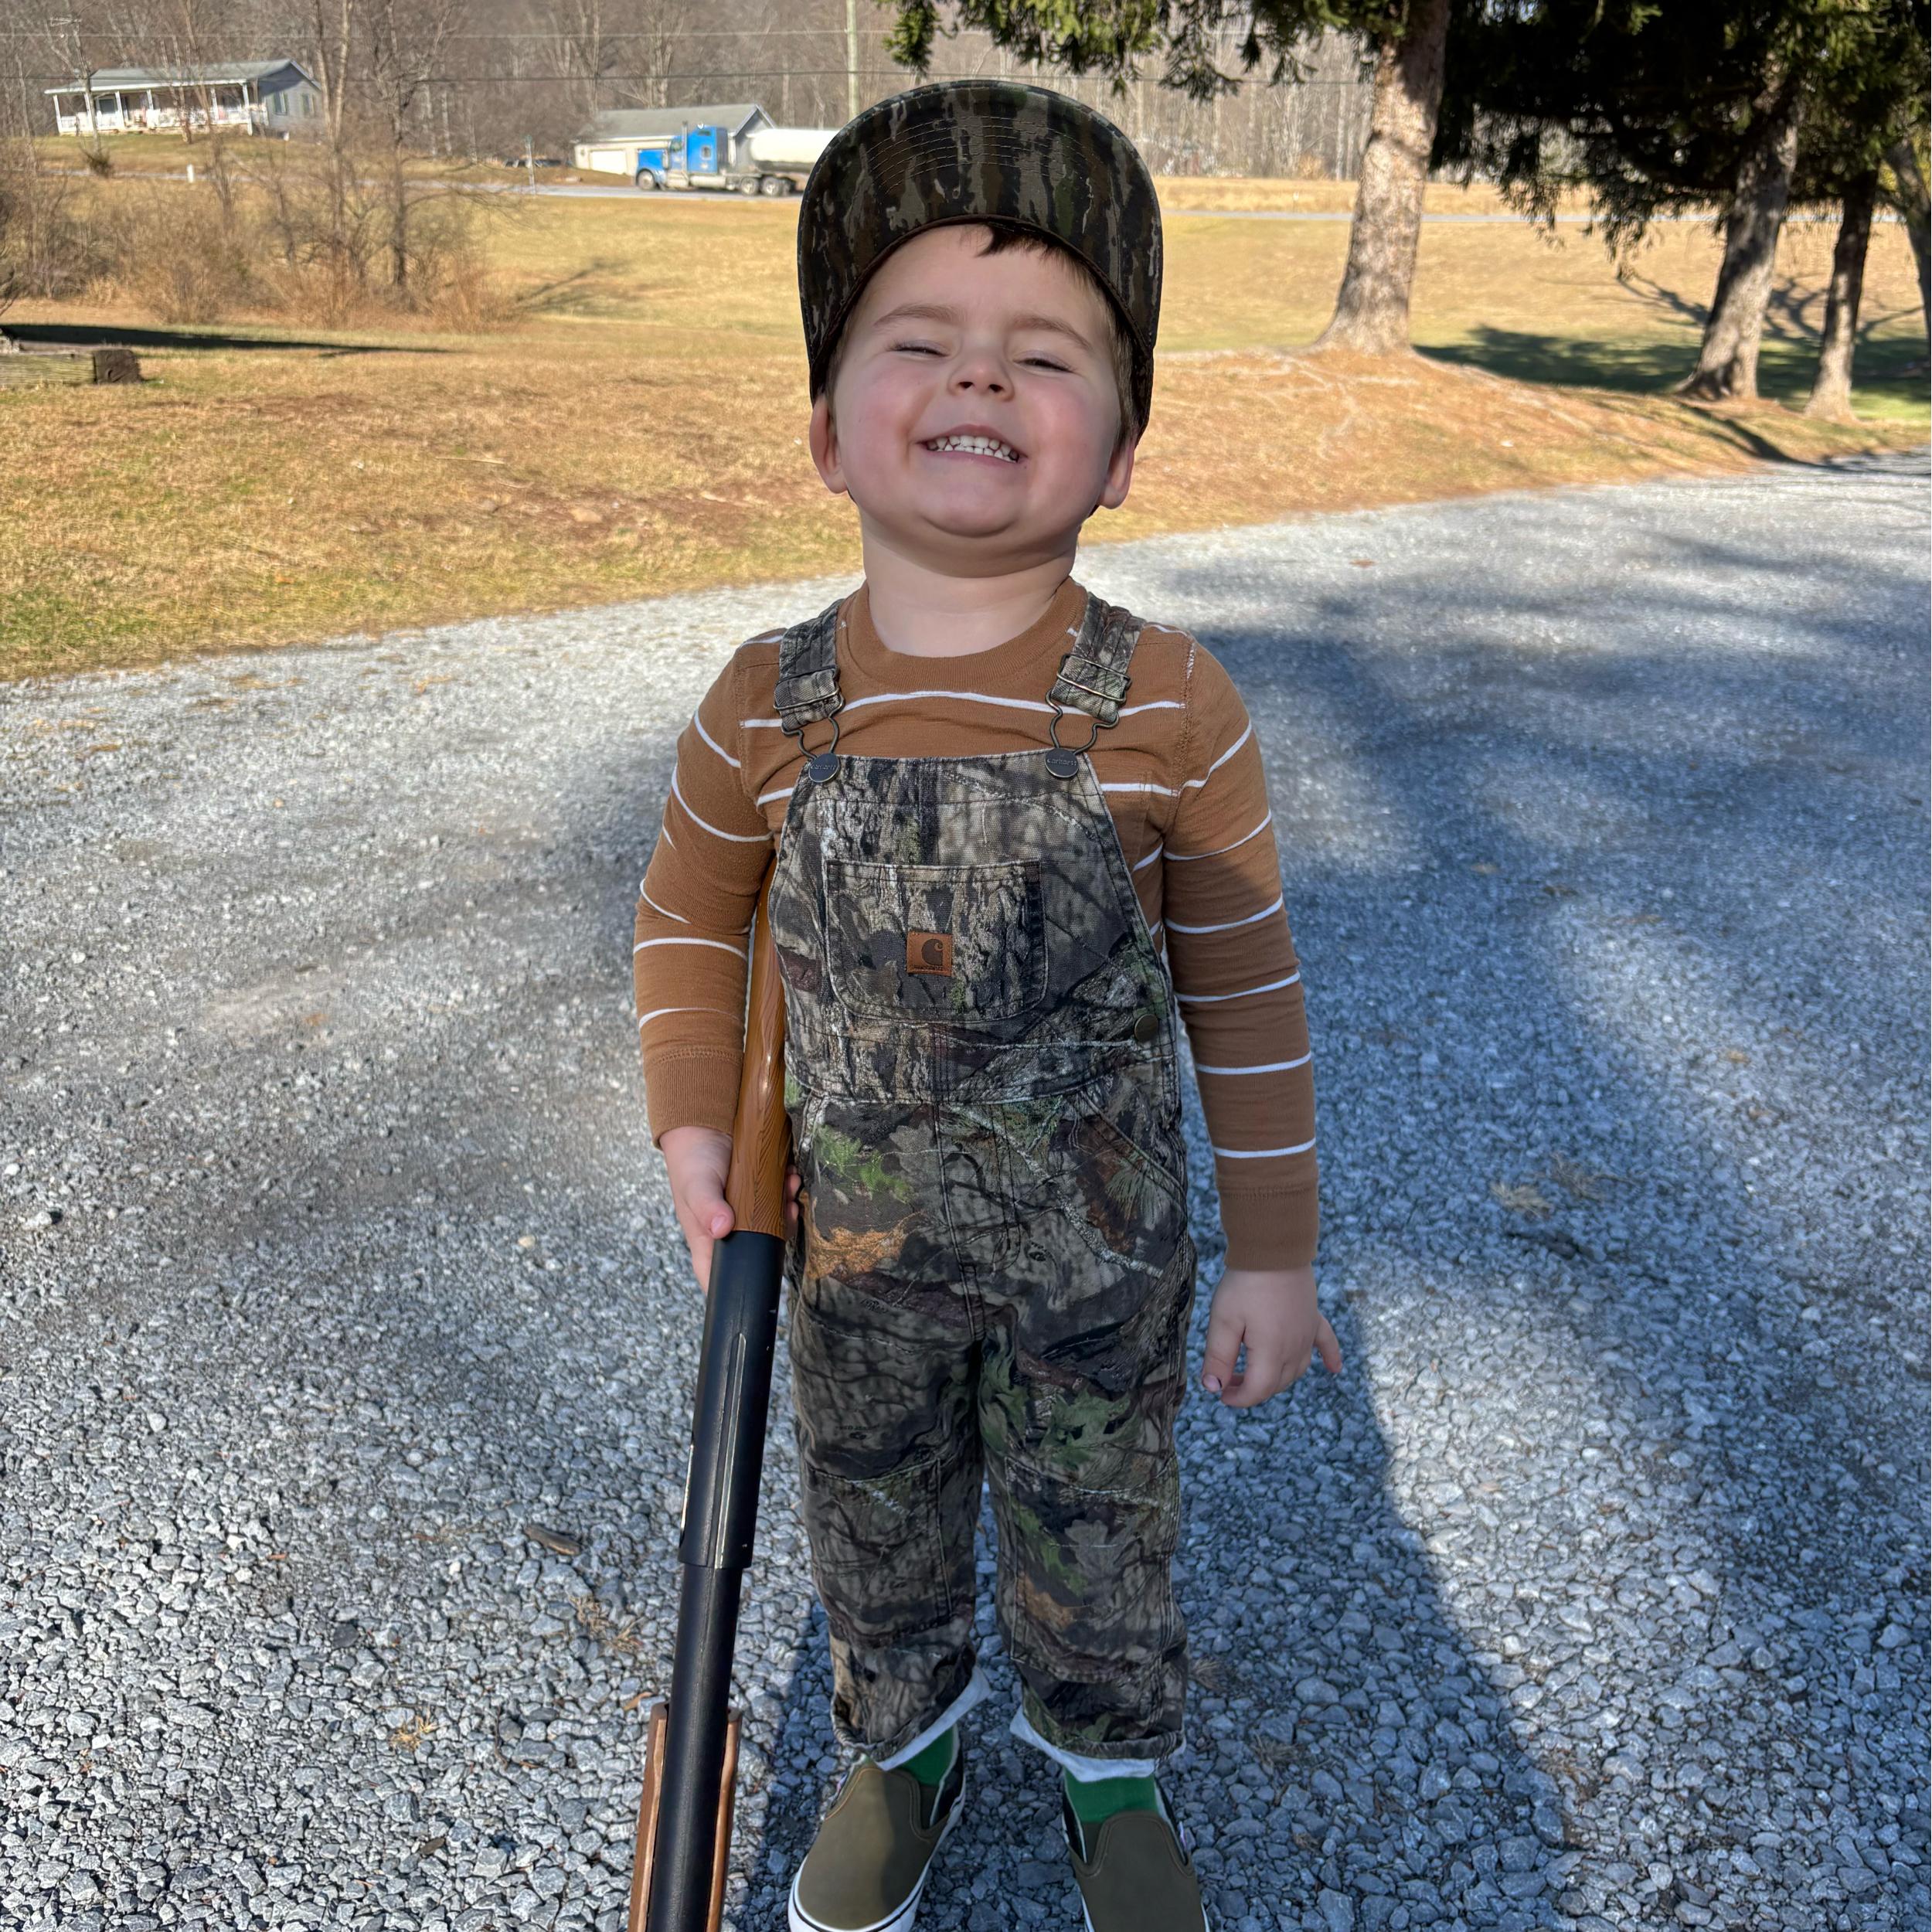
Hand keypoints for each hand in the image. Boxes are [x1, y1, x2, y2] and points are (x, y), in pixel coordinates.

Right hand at [659, 1125, 802, 1293]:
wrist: (705, 1127)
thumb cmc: (692, 1161)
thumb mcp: (697, 1184)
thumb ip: (707, 1207)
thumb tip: (722, 1229)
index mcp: (707, 1239)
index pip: (719, 1277)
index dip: (738, 1288)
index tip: (762, 1284)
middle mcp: (729, 1231)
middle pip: (758, 1251)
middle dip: (778, 1235)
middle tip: (788, 1211)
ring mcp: (746, 1215)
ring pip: (773, 1226)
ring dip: (787, 1210)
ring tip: (791, 1188)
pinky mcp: (759, 1197)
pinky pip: (779, 1203)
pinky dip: (788, 1192)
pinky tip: (790, 1177)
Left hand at [1200, 1264, 1339, 1407]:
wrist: (1274, 1249)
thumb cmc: (1245, 1284)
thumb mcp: (1223, 1321)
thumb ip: (1218, 1357)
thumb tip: (1213, 1388)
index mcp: (1271, 1353)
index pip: (1257, 1391)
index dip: (1238, 1398)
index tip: (1220, 1393)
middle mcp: (1294, 1348)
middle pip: (1276, 1384)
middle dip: (1252, 1389)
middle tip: (1227, 1378)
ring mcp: (1307, 1334)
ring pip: (1296, 1370)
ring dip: (1276, 1379)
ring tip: (1253, 1372)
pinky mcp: (1314, 1318)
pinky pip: (1327, 1344)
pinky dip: (1331, 1358)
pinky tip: (1334, 1370)